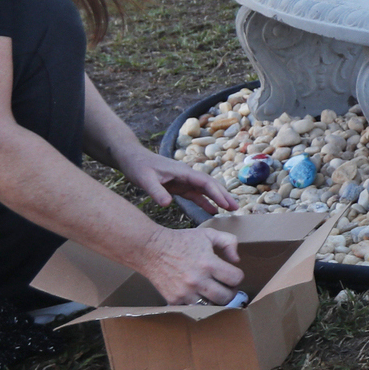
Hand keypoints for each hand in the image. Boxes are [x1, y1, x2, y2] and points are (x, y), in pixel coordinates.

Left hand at [119, 146, 237, 213]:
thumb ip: (156, 192)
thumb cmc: (139, 166)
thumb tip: (167, 204)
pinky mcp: (179, 186)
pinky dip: (204, 202)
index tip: (226, 204)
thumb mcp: (145, 179)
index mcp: (184, 171)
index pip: (205, 182)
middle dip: (224, 196)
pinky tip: (212, 211)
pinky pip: (195, 195)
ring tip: (230, 210)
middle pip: (210, 185)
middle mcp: (187, 175)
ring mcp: (184, 180)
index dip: (217, 193)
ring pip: (206, 190)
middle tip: (236, 208)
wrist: (132, 158)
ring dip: (218, 199)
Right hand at [138, 224, 244, 305]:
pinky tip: (197, 294)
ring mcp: (185, 292)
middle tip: (226, 287)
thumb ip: (228, 242)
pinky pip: (192, 308)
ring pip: (210, 306)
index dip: (237, 276)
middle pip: (225, 298)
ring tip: (213, 292)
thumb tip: (236, 260)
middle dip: (230, 292)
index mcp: (209, 263)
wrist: (151, 249)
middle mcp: (198, 280)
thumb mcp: (208, 234)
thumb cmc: (182, 240)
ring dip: (214, 300)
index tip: (233, 275)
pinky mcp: (174, 300)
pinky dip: (197, 303)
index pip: (235, 279)